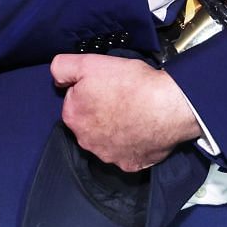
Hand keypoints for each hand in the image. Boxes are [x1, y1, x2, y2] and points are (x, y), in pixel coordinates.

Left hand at [49, 53, 201, 172]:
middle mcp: (86, 142)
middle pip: (89, 123)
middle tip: (120, 98)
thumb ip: (62, 67)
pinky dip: (132, 143)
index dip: (89, 91)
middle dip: (100, 113)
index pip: (74, 102)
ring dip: (115, 129)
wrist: (168, 106)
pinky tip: (142, 129)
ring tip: (134, 113)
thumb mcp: (89, 62)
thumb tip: (57, 78)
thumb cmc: (132, 84)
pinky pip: (127, 153)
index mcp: (73, 117)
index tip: (105, 86)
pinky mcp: (129, 164)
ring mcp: (108, 156)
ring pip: (106, 140)